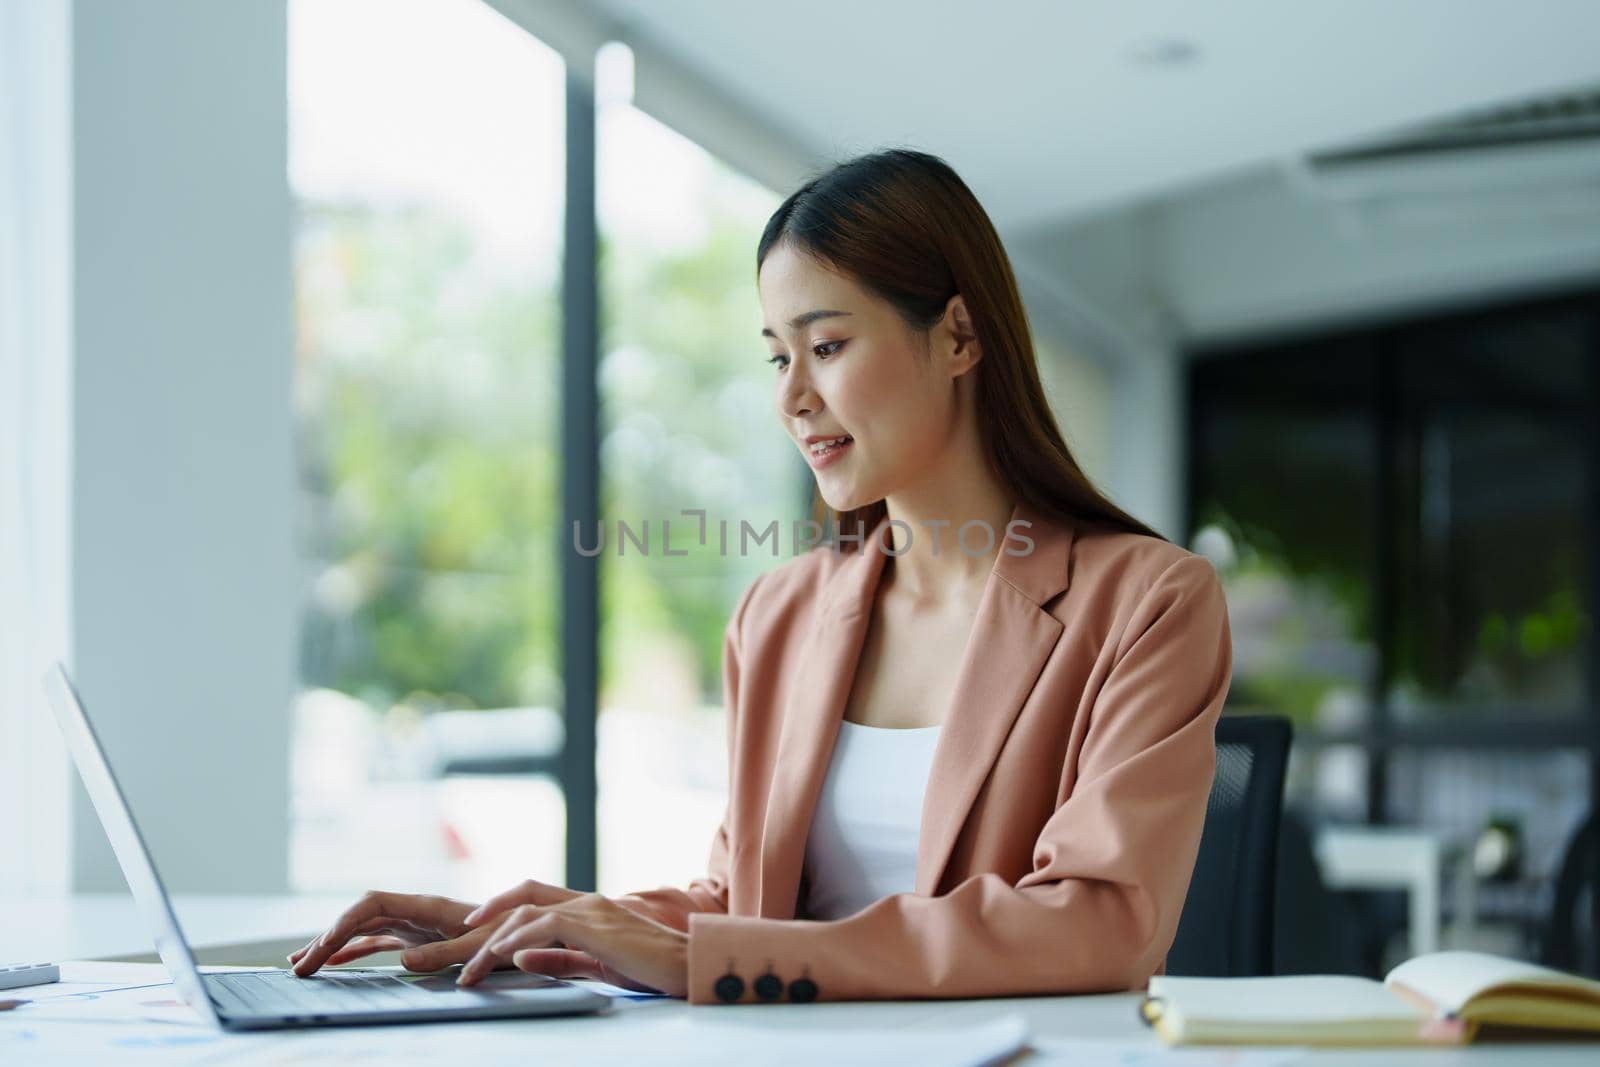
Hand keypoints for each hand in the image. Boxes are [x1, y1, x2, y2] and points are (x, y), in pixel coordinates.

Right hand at [287, 883, 577, 976]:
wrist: (536, 929)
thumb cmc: (514, 934)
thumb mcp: (482, 947)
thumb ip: (445, 953)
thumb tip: (404, 962)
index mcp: (428, 906)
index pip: (373, 905)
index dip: (344, 922)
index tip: (321, 948)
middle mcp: (417, 910)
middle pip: (360, 918)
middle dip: (327, 938)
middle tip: (298, 968)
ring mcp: (416, 923)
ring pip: (364, 930)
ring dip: (333, 945)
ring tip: (301, 965)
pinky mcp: (421, 937)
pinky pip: (378, 942)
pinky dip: (353, 951)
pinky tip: (334, 963)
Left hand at [456, 885, 687, 996]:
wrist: (690, 965)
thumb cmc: (652, 967)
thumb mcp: (597, 964)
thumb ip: (560, 959)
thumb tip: (520, 958)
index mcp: (588, 907)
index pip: (534, 898)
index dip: (500, 909)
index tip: (473, 931)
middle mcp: (586, 901)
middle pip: (523, 897)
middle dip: (486, 923)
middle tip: (458, 953)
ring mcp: (591, 909)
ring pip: (527, 913)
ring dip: (493, 942)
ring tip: (470, 968)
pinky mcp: (596, 926)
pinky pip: (547, 925)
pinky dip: (519, 939)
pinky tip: (500, 956)